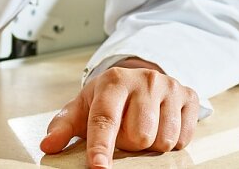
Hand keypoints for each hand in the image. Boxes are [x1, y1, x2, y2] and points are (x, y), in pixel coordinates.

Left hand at [40, 58, 199, 168]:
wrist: (140, 78)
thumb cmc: (107, 99)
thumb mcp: (83, 108)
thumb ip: (63, 127)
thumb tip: (48, 146)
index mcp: (113, 81)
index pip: (105, 119)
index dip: (101, 146)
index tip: (98, 167)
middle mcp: (144, 80)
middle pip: (139, 136)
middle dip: (130, 144)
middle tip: (126, 132)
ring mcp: (170, 87)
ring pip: (163, 140)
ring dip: (151, 146)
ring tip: (143, 128)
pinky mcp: (190, 95)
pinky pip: (183, 138)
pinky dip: (171, 141)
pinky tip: (161, 125)